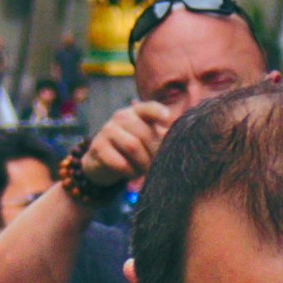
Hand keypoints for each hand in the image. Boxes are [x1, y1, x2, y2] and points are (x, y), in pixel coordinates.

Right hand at [64, 94, 181, 193]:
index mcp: (135, 112)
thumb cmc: (131, 150)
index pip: (148, 108)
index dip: (158, 112)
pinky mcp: (97, 147)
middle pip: (144, 133)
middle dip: (154, 153)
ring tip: (145, 171)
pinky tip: (131, 174)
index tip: (168, 119)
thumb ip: (161, 136)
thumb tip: (184, 140)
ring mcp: (106, 130)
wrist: (101, 162)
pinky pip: (119, 161)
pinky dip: (129, 171)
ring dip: (143, 163)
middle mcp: (120, 117)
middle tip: (157, 166)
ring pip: (132, 146)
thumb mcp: (146, 140)